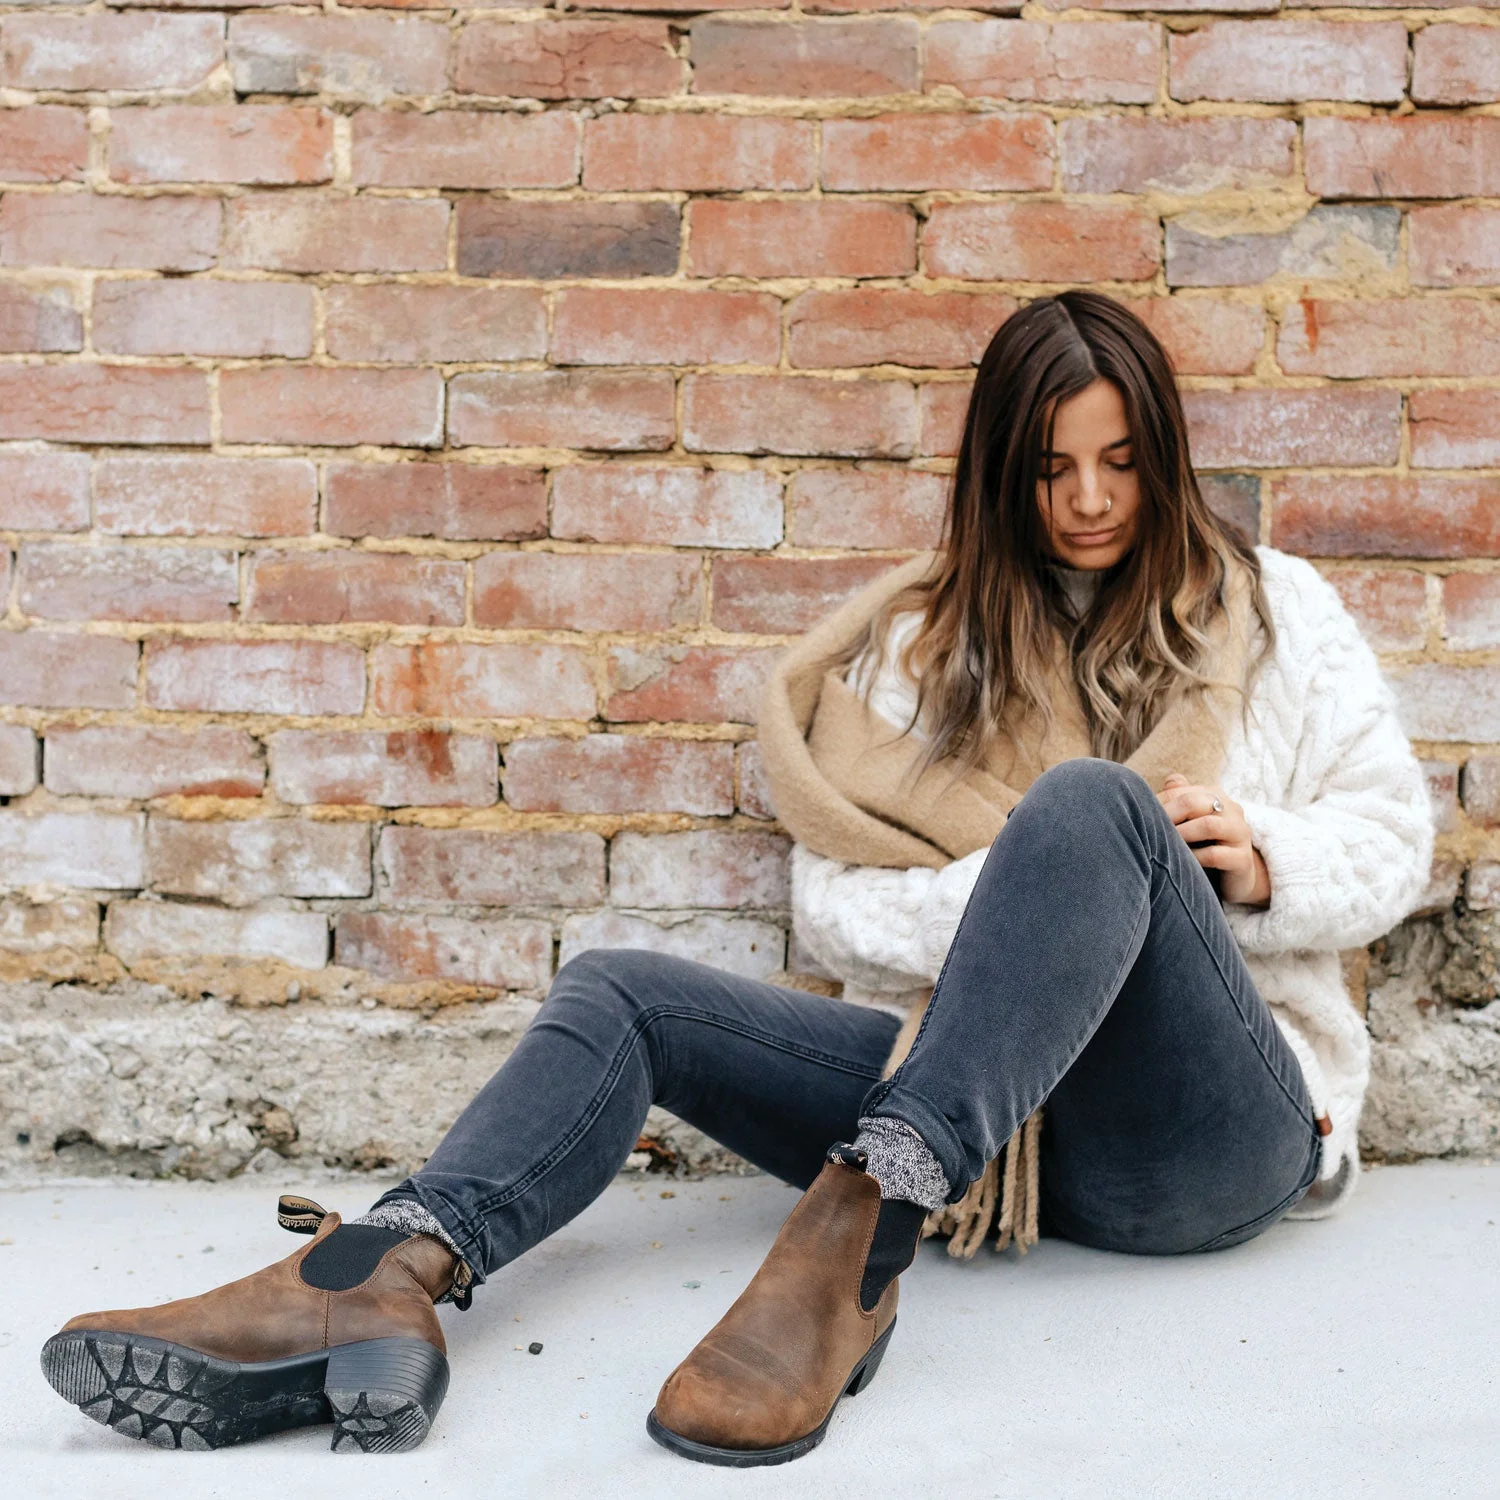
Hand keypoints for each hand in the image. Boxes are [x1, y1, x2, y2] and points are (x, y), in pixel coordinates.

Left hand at [1157, 772, 1270, 907]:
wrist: (1235, 877)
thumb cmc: (1204, 844)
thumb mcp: (1188, 822)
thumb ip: (1176, 800)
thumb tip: (1165, 782)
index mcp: (1215, 795)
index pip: (1182, 790)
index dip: (1158, 802)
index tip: (1137, 816)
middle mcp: (1231, 809)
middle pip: (1195, 802)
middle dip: (1168, 814)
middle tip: (1148, 829)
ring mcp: (1240, 833)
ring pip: (1208, 826)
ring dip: (1181, 834)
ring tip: (1162, 844)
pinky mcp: (1242, 859)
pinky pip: (1215, 855)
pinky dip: (1194, 857)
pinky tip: (1180, 862)